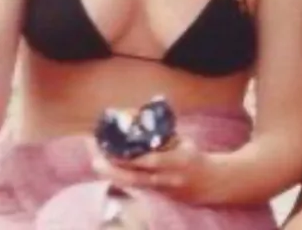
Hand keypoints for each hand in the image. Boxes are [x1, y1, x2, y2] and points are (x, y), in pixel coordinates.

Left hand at [89, 136, 219, 204]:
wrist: (205, 182)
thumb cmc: (192, 155)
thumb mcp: (184, 141)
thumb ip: (165, 131)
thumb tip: (148, 108)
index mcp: (180, 160)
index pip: (153, 160)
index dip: (132, 155)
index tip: (116, 144)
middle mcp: (168, 178)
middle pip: (136, 177)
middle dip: (114, 167)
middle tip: (97, 155)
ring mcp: (159, 188)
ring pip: (131, 184)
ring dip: (111, 173)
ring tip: (96, 160)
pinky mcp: (152, 193)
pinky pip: (132, 186)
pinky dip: (117, 177)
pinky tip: (105, 168)